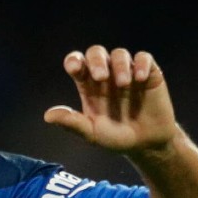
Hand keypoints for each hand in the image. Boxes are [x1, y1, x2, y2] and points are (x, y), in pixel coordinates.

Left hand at [44, 45, 177, 154]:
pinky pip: (144, 58)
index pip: (77, 64)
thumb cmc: (115, 137)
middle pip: (96, 53)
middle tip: (101, 78)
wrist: (147, 145)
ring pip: (119, 54)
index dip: (74, 61)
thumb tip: (47, 116)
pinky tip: (139, 79)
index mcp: (88, 85)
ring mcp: (127, 72)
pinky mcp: (149, 74)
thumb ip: (72, 123)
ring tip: (123, 85)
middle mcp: (106, 74)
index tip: (75, 68)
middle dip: (96, 61)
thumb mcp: (92, 133)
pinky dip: (141, 64)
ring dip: (120, 66)